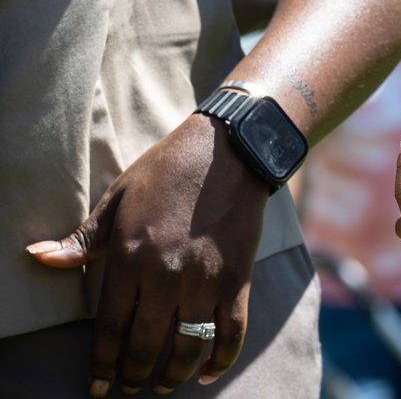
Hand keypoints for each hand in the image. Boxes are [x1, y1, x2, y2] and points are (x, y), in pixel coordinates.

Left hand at [26, 113, 268, 395]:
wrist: (228, 153)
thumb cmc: (166, 171)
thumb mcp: (117, 199)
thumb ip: (81, 238)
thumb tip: (36, 257)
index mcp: (129, 258)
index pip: (109, 329)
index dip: (101, 365)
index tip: (97, 386)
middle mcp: (165, 277)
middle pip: (145, 346)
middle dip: (133, 375)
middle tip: (128, 386)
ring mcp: (204, 282)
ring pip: (186, 348)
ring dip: (172, 375)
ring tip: (163, 384)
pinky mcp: (236, 281)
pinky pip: (230, 334)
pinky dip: (220, 360)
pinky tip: (206, 373)